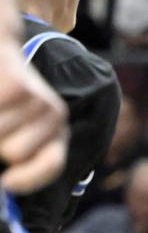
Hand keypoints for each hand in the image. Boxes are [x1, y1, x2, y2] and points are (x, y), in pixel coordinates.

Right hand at [0, 41, 66, 192]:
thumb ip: (18, 156)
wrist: (1, 50)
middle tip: (1, 124)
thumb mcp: (16, 131)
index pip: (53, 165)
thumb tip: (8, 182)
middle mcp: (55, 117)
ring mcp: (38, 101)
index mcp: (56, 133)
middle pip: (17, 154)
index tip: (8, 183)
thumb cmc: (6, 101)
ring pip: (1, 135)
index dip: (29, 178)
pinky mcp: (17, 87)